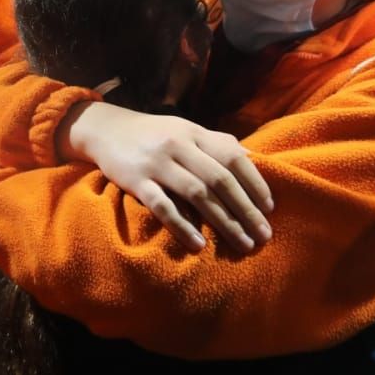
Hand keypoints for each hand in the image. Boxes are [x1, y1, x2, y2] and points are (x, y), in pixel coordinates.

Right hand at [62, 102, 273, 251]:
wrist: (104, 129)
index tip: (270, 209)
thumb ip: (216, 141)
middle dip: (246, 210)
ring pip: (197, 194)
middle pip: (220, 180)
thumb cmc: (153, 134)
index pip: (233, 158)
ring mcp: (156, 163)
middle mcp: (178, 145)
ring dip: (224, 222)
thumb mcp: (185, 130)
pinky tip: (199, 245)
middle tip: (263, 236)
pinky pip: (162, 206)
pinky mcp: (136, 181)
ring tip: (242, 243)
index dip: (254, 184)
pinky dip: (182, 226)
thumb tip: (251, 156)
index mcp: (194, 133)